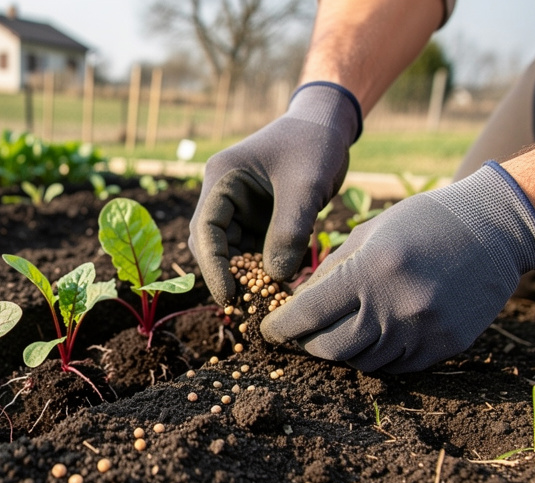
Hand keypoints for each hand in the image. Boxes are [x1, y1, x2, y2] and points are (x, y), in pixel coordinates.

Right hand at [188, 82, 360, 304]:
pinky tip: (279, 287)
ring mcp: (238, 208)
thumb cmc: (314, 144)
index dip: (214, 267)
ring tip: (266, 301)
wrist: (328, 125)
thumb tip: (276, 278)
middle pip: (212, 246)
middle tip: (248, 307)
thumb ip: (290, 230)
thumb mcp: (305, 185)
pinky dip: (262, 269)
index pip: (206, 230)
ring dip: (246, 276)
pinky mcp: (256, 219)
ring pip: (231, 252)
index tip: (230, 296)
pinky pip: (252, 250)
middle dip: (227, 276)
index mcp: (221, 178)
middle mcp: (222, 196)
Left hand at [261, 162, 534, 372]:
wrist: (495, 229)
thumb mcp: (368, 233)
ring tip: (338, 332)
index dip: (282, 327)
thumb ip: (329, 271)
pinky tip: (372, 336)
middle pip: (330, 348)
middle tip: (302, 334)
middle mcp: (397, 304)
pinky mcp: (446, 345)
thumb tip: (294, 304)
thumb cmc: (422, 223)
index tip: (270, 329)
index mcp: (371, 270)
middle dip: (308, 344)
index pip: (308, 313)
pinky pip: (395, 367)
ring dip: (342, 351)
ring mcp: (424, 330)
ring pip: (361, 363)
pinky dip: (375, 357)